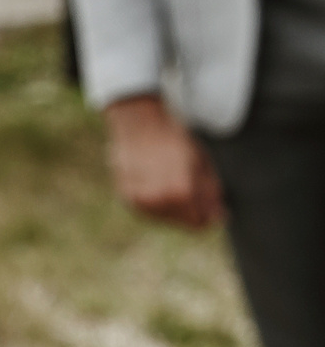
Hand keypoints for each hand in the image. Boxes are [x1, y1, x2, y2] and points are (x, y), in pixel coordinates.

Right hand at [102, 94, 224, 227]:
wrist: (140, 123)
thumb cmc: (175, 140)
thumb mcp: (202, 164)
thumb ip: (211, 193)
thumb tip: (218, 215)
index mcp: (180, 192)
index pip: (199, 223)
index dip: (209, 215)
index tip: (212, 204)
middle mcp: (157, 200)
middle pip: (183, 222)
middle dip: (192, 209)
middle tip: (191, 185)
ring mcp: (139, 200)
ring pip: (165, 217)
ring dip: (173, 206)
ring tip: (172, 181)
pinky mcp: (127, 197)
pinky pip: (148, 210)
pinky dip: (156, 201)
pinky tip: (158, 182)